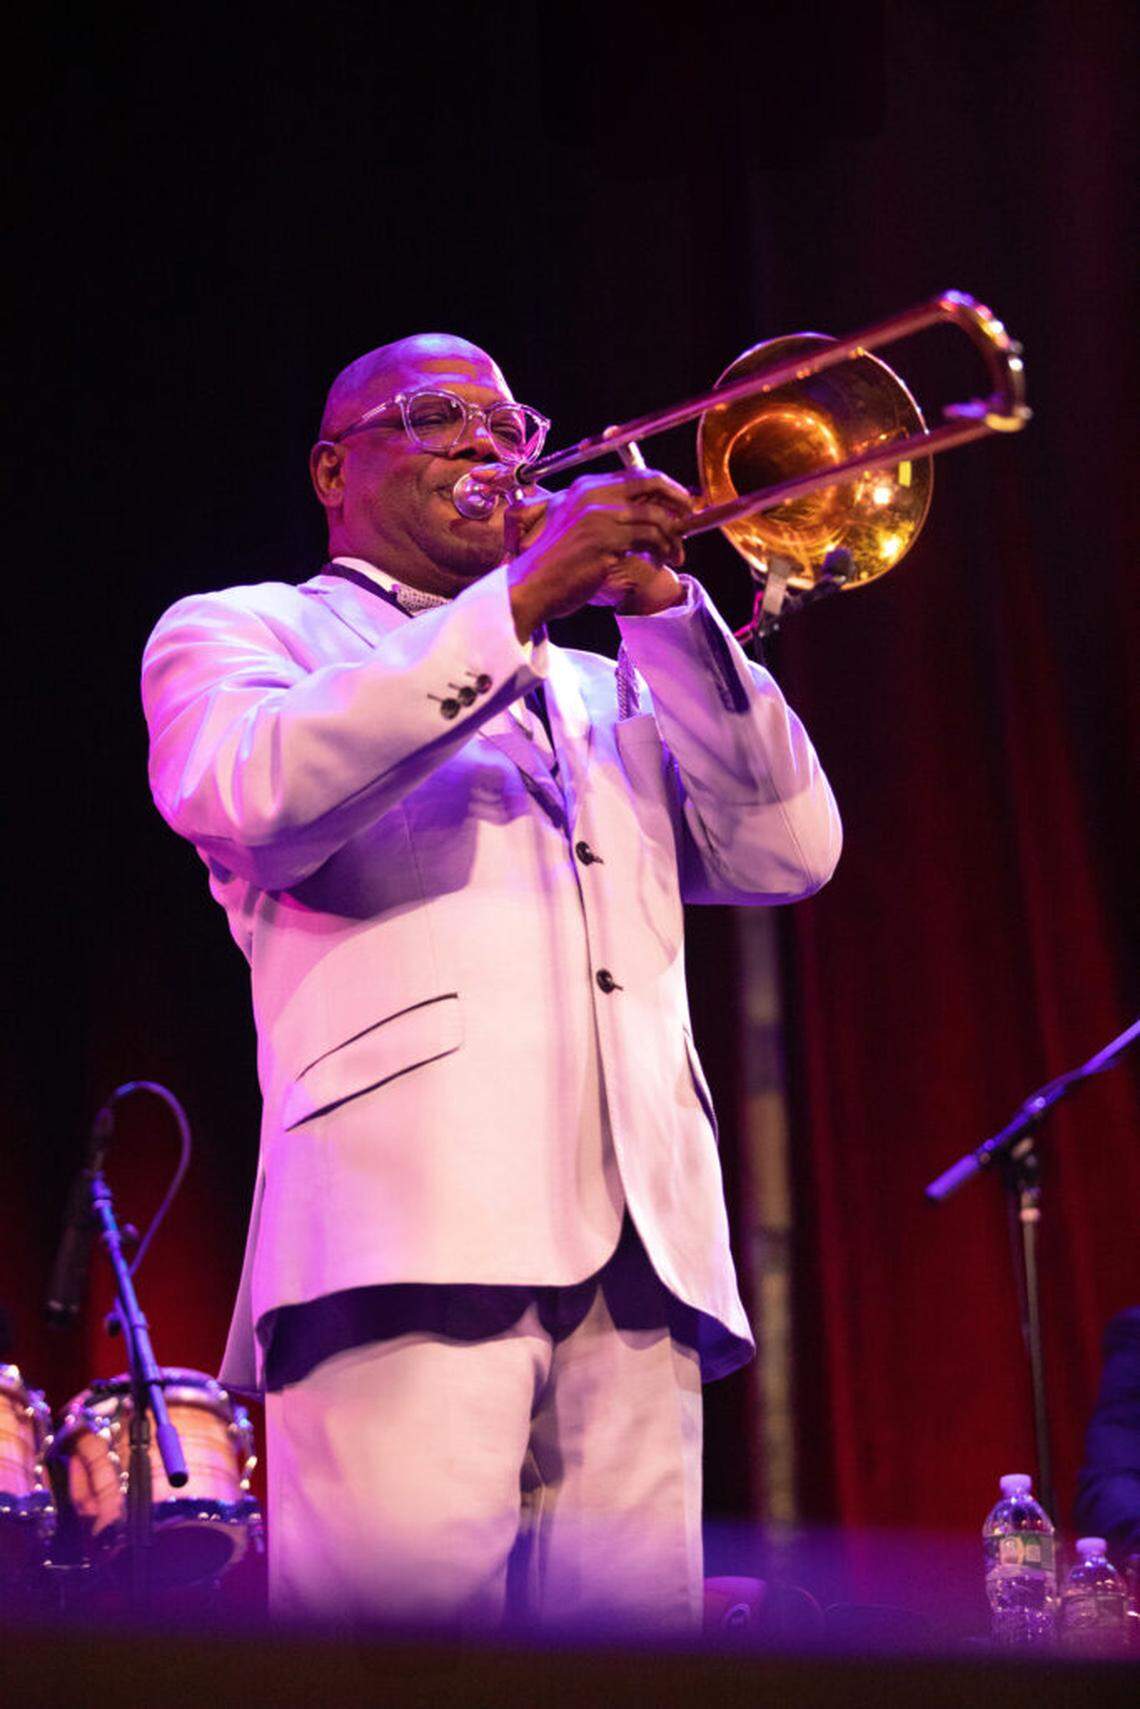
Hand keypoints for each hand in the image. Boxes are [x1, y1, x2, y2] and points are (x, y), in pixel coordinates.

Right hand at [501, 469, 692, 639]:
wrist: (531, 587)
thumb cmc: (554, 566)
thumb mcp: (576, 528)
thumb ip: (603, 516)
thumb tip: (644, 518)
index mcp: (584, 487)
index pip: (636, 475)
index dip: (665, 486)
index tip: (680, 502)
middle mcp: (591, 493)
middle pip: (650, 483)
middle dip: (678, 499)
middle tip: (690, 517)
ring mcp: (598, 514)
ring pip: (655, 515)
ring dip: (672, 536)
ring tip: (677, 553)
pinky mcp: (604, 538)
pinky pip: (649, 538)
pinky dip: (663, 550)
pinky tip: (664, 561)